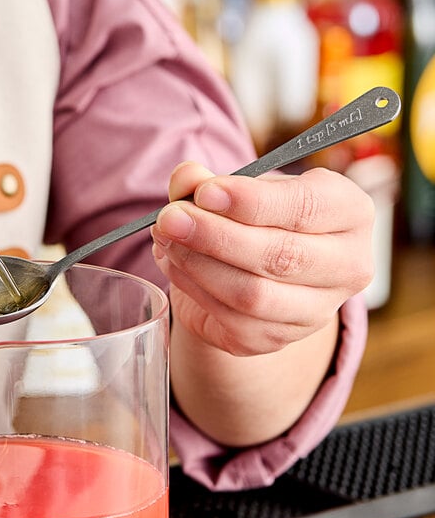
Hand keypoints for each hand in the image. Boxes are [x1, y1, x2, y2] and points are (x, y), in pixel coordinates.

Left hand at [151, 161, 373, 356]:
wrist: (260, 270)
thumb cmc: (258, 219)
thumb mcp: (242, 190)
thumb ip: (210, 182)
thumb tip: (185, 178)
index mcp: (351, 214)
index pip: (306, 208)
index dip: (251, 202)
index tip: (204, 192)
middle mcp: (347, 267)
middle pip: (280, 256)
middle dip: (215, 235)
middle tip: (170, 218)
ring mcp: (315, 312)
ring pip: (252, 294)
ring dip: (198, 264)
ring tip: (165, 237)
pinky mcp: (277, 339)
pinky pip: (230, 318)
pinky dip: (192, 287)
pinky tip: (174, 263)